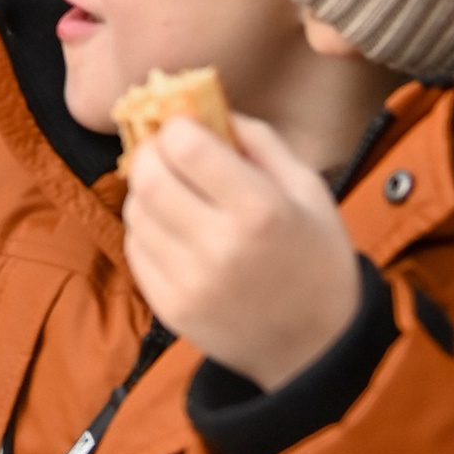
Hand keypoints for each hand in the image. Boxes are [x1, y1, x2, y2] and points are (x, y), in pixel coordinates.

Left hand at [119, 112, 363, 390]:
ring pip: (135, 212)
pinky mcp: (169, 309)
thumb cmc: (318, 257)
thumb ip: (258, 140)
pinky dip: (145, 228)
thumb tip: (205, 106)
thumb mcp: (308, 188)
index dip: (176, 126)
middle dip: (151, 153)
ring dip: (146, 190)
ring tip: (175, 191)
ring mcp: (189, 283)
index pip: (185, 146)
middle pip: (148, 177)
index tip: (184, 125)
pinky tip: (173, 228)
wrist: (317, 346)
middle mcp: (218, 247)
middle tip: (166, 151)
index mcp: (260, 211)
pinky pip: (135, 249)